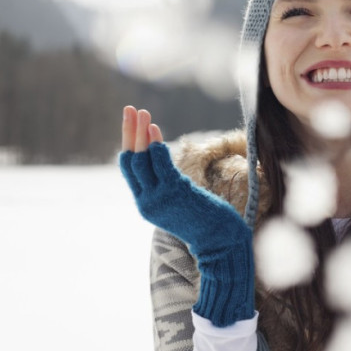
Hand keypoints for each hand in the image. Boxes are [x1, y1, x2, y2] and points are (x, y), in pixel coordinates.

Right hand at [119, 105, 253, 325]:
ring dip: (141, 133)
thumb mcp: (180, 202)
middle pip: (131, 161)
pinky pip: (160, 165)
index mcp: (146, 203)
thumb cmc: (205, 220)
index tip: (132, 122)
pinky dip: (155, 145)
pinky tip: (154, 129)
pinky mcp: (175, 194)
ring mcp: (159, 199)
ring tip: (142, 112)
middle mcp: (148, 202)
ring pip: (142, 160)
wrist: (221, 242)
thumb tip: (166, 162)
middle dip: (129, 132)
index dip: (129, 143)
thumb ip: (168, 185)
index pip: (129, 169)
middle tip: (130, 109)